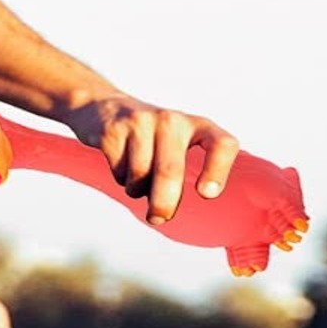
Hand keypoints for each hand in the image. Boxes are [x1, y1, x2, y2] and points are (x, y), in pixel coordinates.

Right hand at [61, 94, 239, 224]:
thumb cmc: (150, 139)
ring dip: (136, 190)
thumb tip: (165, 212)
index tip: (207, 194)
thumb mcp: (175, 146)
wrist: (106, 108)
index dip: (217, 169)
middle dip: (164, 202)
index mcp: (196, 125)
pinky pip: (119, 172)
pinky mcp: (114, 131)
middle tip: (159, 219)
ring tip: (136, 180)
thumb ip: (179, 174)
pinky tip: (121, 165)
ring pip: (140, 176)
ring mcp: (141, 123)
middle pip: (169, 171)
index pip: (221, 144)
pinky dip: (119, 179)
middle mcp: (172, 120)